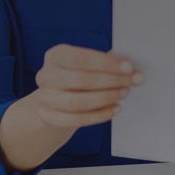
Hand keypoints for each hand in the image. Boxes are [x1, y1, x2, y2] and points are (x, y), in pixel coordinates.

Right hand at [22, 44, 141, 130]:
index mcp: (57, 55)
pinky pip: (75, 119)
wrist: (56, 100)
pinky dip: (98, 116)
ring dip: (105, 98)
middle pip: (80, 80)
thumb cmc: (77, 77)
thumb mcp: (87, 65)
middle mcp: (46, 75)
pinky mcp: (48, 117)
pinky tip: (115, 109)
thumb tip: (128, 66)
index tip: (129, 68)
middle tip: (130, 82)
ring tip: (123, 94)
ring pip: (77, 102)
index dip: (106, 64)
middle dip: (110, 81)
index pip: (81, 58)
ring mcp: (45, 98)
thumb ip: (104, 63)